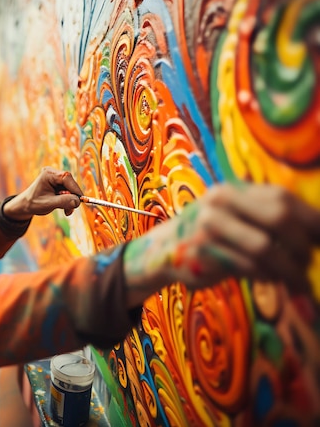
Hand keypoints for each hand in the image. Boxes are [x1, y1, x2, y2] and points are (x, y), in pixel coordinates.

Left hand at [2, 167, 82, 220]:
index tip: (81, 200)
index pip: (66, 177)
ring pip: (71, 189)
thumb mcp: (48, 204)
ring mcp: (56, 178)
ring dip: (70, 201)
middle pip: (70, 183)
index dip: (75, 189)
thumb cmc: (33, 203)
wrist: (26, 205)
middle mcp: (53, 173)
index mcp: (48, 174)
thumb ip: (63, 202)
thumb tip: (77, 201)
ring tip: (66, 211)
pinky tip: (64, 207)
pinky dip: (68, 200)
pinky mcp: (58, 184)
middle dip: (72, 197)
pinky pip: (68, 191)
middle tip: (70, 210)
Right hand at [122, 183, 319, 306]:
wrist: (164, 248)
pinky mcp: (203, 255)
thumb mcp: (234, 214)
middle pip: (278, 218)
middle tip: (310, 262)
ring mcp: (209, 228)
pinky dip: (265, 276)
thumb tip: (317, 235)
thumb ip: (266, 216)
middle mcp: (220, 203)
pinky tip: (269, 277)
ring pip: (265, 248)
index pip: (283, 198)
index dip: (311, 220)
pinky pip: (247, 267)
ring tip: (297, 279)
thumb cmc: (211, 232)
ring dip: (288, 268)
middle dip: (301, 245)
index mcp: (233, 189)